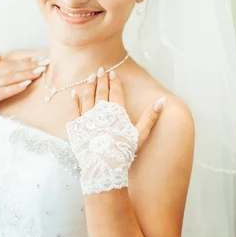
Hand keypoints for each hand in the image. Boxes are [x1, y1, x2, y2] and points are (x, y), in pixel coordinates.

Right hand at [0, 53, 48, 137]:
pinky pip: (3, 92)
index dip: (25, 60)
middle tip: (45, 63)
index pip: (10, 62)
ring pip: (10, 78)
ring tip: (39, 72)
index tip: (39, 57)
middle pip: (12, 68)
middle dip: (29, 65)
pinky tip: (25, 85)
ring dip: (25, 75)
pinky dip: (14, 87)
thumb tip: (0, 54)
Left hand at [66, 67, 166, 194]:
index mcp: (116, 112)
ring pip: (87, 97)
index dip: (115, 82)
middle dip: (102, 80)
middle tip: (101, 70)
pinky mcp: (76, 127)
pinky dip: (73, 102)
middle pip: (101, 92)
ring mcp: (87, 118)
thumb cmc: (123, 151)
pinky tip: (73, 94)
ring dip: (89, 86)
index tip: (113, 73)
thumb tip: (162, 100)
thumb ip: (150, 116)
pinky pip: (74, 111)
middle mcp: (100, 112)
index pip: (115, 92)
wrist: (104, 166)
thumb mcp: (140, 134)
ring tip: (90, 77)